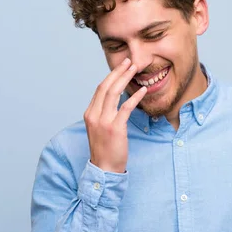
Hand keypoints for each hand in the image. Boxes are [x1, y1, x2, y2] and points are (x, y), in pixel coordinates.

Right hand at [84, 58, 146, 172]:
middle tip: (129, 62)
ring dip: (125, 78)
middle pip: (105, 86)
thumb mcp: (99, 128)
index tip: (121, 67)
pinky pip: (125, 107)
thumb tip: (117, 98)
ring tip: (135, 69)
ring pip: (113, 93)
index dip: (111, 76)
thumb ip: (104, 113)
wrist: (104, 168)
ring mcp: (103, 121)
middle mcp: (94, 115)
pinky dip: (134, 97)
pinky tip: (142, 90)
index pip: (100, 89)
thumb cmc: (104, 149)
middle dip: (118, 72)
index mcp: (89, 113)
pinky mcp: (115, 128)